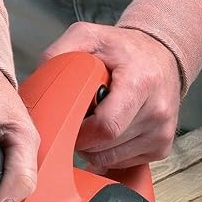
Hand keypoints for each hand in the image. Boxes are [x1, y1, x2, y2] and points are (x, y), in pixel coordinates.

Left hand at [41, 23, 180, 168]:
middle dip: (84, 140)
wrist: (161, 57)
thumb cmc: (123, 50)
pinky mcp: (162, 148)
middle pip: (105, 148)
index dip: (80, 133)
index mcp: (140, 83)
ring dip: (95, 148)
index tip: (71, 122)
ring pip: (111, 160)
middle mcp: (157, 111)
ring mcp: (162, 133)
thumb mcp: (90, 37)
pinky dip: (110, 153)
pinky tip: (111, 133)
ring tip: (97, 124)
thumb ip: (60, 54)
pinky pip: (122, 164)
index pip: (106, 127)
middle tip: (82, 120)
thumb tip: (39, 84)